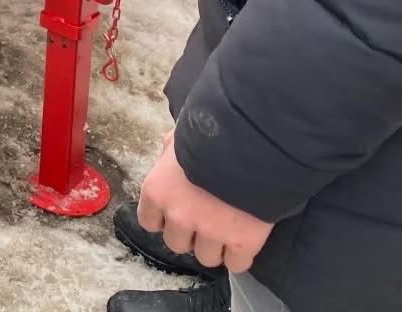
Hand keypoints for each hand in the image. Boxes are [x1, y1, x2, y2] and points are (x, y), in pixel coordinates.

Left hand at [138, 134, 273, 272]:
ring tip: (227, 228)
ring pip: (206, 258)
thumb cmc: (211, 135)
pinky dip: (240, 256)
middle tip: (206, 218)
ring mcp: (210, 232)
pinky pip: (236, 265)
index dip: (165, 218)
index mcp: (158, 191)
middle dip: (190, 234)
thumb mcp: (178, 139)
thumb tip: (167, 160)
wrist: (252, 143)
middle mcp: (179, 216)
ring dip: (215, 247)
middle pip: (177, 243)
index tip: (178, 211)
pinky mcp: (242, 243)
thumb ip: (168, 155)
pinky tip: (244, 239)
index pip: (149, 222)